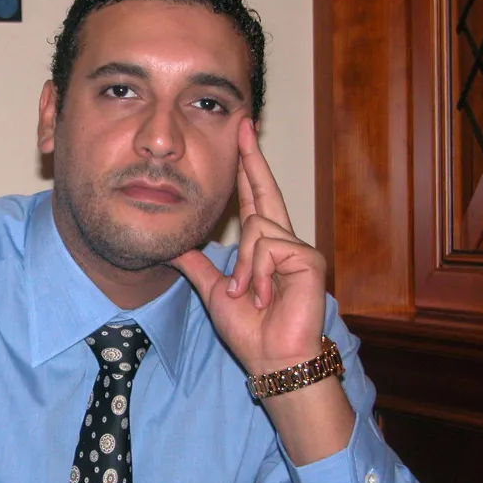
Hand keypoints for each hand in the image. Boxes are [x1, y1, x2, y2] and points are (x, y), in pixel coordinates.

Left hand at [172, 118, 326, 373]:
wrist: (272, 358)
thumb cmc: (250, 329)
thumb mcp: (214, 292)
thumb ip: (198, 267)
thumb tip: (174, 247)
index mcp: (263, 247)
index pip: (254, 200)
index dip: (247, 169)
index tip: (239, 138)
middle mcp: (283, 242)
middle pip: (265, 192)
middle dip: (252, 158)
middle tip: (243, 125)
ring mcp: (298, 249)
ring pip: (257, 228)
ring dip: (244, 266)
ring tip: (245, 294)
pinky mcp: (309, 259)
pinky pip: (269, 247)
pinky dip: (258, 272)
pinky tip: (262, 294)